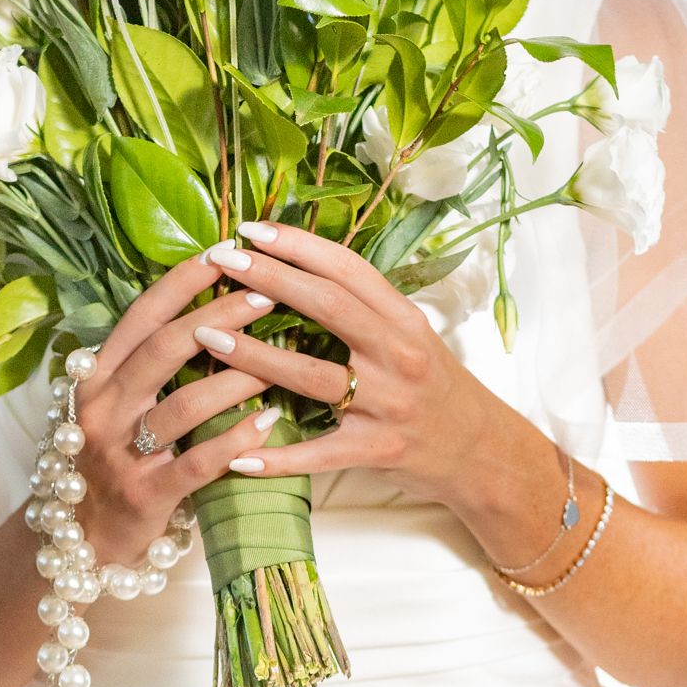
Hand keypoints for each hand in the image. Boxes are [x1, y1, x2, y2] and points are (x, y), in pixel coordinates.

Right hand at [68, 251, 279, 565]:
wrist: (82, 539)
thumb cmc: (116, 460)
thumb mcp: (119, 405)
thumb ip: (151, 365)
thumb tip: (211, 311)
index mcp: (96, 377)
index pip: (141, 316)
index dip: (183, 282)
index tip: (226, 252)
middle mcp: (101, 408)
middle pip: (163, 349)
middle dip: (219, 317)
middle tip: (269, 295)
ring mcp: (119, 453)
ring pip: (184, 404)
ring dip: (239, 377)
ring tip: (285, 359)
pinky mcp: (144, 495)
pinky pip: (196, 462)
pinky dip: (236, 439)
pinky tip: (270, 421)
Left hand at [187, 219, 491, 503]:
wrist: (479, 451)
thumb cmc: (432, 385)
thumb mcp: (410, 334)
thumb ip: (364, 305)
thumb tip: (297, 266)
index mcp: (404, 318)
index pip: (347, 269)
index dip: (298, 245)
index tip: (252, 229)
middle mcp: (399, 354)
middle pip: (327, 306)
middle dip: (269, 279)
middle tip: (221, 260)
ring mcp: (388, 403)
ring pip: (311, 376)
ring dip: (253, 356)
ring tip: (207, 338)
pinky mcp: (376, 450)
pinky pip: (317, 454)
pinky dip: (275, 457)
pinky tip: (236, 455)